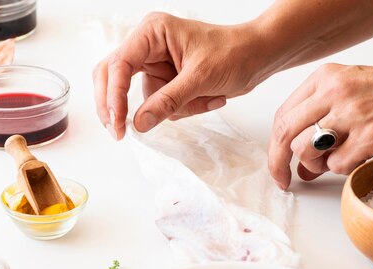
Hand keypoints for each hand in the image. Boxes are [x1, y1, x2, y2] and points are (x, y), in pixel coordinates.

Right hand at [93, 12, 268, 138]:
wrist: (259, 56)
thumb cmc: (234, 53)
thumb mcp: (200, 78)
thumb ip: (168, 100)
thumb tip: (139, 123)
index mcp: (152, 33)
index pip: (119, 65)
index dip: (113, 95)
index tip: (117, 123)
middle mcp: (149, 46)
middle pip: (115, 78)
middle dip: (120, 105)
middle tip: (120, 132)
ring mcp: (157, 65)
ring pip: (146, 99)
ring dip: (178, 108)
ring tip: (208, 97)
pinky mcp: (168, 81)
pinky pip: (163, 106)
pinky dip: (186, 109)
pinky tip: (211, 97)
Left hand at [268, 62, 372, 188]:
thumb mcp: (354, 94)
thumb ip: (323, 122)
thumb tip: (301, 166)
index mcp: (326, 78)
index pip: (284, 115)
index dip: (275, 145)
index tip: (278, 163)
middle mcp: (334, 92)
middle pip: (285, 133)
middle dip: (278, 163)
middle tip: (285, 180)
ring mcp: (352, 114)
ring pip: (305, 150)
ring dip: (314, 165)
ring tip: (333, 161)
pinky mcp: (371, 136)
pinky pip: (336, 165)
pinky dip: (342, 169)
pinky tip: (358, 158)